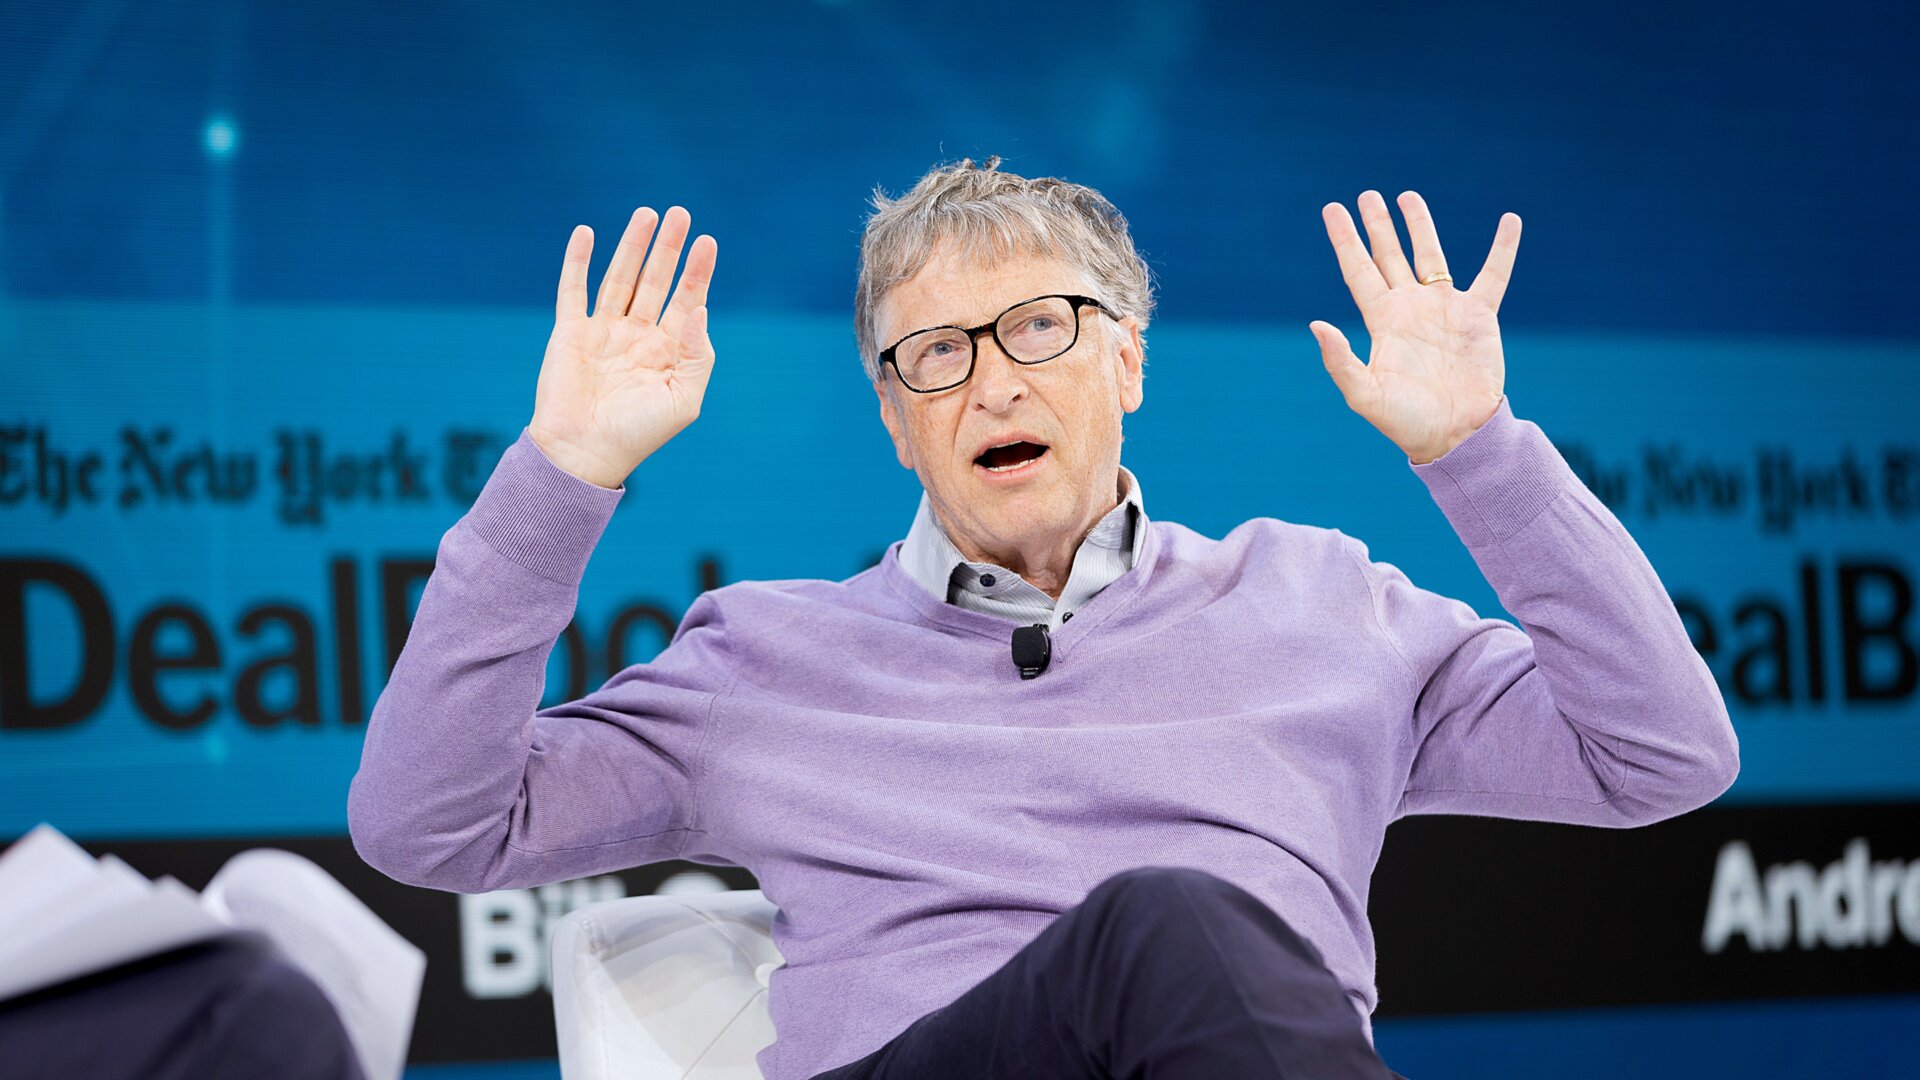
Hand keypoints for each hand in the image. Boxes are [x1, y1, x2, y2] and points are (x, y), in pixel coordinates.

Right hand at [528, 206, 717, 488]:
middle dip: (667, 248)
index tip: (707, 242)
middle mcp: (637, 336)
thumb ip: (697, 355)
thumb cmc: (639, 434)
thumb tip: (700, 309)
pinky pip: (573, 290)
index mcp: (667, 351)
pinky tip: (586, 233)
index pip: (686, 301)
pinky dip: (577, 261)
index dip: (697, 271)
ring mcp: (603, 332)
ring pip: (620, 278)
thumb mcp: (683, 399)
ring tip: (647, 214)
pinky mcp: (571, 333)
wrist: (585, 453)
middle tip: (680, 213)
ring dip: (632, 246)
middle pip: (656, 280)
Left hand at [1310, 190, 1520, 463]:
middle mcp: (1410, 308)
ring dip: (1420, 225)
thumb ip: (1340, 361)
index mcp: (1382, 321)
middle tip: (1367, 194)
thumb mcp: (1364, 394)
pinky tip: (1510, 220)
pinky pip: (1494, 274)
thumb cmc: (1406, 422)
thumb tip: (1316, 325)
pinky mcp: (1479, 316)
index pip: (1358, 270)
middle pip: (1389, 255)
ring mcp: (1444, 309)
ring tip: (1407, 196)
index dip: (1345, 239)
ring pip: (1431, 255)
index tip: (1333, 209)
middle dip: (1378, 226)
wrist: (1456, 435)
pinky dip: (1503, 249)